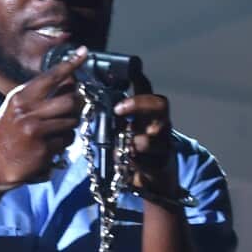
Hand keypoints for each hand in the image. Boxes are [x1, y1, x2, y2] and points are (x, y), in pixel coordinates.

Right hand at [0, 46, 87, 190]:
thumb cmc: (3, 138)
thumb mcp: (12, 111)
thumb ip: (35, 98)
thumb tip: (67, 84)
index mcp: (19, 98)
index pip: (50, 77)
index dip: (69, 64)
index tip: (83, 53)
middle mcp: (26, 111)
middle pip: (70, 100)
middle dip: (77, 106)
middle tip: (74, 110)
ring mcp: (35, 130)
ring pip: (71, 122)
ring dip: (68, 128)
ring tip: (53, 134)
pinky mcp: (42, 149)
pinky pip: (65, 142)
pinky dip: (61, 145)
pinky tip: (46, 148)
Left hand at [115, 75, 178, 194]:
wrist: (152, 182)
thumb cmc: (134, 153)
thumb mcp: (123, 131)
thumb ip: (114, 117)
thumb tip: (88, 99)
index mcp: (147, 115)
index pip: (148, 90)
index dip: (140, 78)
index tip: (131, 69)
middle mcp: (159, 124)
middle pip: (160, 104)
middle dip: (139, 104)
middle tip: (119, 109)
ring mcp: (163, 144)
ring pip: (153, 135)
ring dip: (136, 140)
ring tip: (123, 147)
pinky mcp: (162, 164)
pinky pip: (149, 160)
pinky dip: (136, 162)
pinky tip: (128, 163)